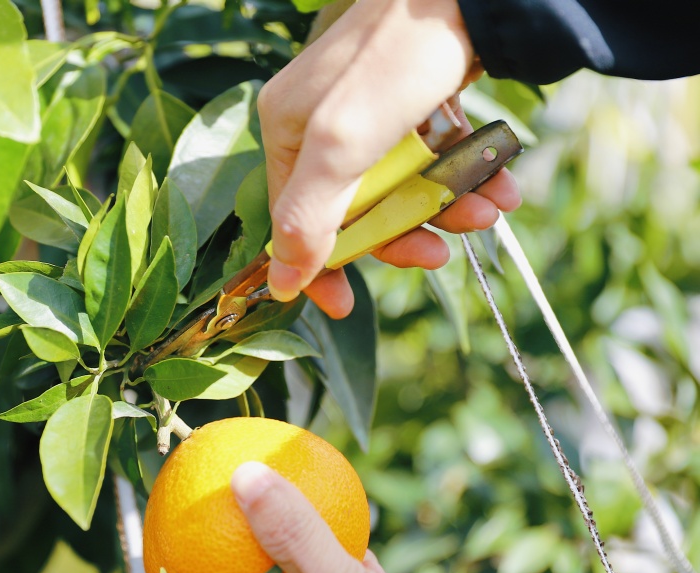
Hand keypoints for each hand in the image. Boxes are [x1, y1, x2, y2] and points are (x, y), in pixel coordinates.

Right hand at [257, 0, 521, 317]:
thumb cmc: (399, 57)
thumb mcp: (342, 144)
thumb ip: (309, 214)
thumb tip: (280, 282)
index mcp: (290, 129)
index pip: (294, 217)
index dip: (319, 265)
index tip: (344, 305)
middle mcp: (324, 122)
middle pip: (356, 207)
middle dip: (402, 232)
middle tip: (440, 254)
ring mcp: (374, 111)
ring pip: (404, 184)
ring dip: (447, 205)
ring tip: (490, 211)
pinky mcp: (418, 99)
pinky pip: (437, 154)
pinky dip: (467, 173)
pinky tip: (501, 182)